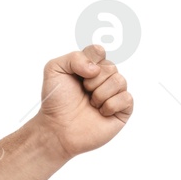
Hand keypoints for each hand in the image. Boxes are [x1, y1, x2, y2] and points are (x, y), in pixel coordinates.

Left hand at [34, 44, 132, 160]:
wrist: (57, 128)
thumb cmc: (56, 101)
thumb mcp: (54, 70)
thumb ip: (73, 57)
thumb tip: (96, 68)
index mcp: (89, 67)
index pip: (98, 51)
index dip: (90, 60)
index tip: (78, 74)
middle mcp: (104, 78)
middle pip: (110, 66)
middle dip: (92, 80)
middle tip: (83, 91)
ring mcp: (114, 94)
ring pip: (120, 81)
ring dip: (100, 93)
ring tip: (90, 104)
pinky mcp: (122, 110)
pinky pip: (126, 98)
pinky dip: (110, 105)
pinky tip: (100, 112)